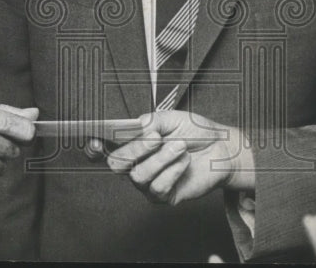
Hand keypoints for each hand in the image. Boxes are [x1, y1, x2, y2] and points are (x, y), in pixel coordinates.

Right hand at [104, 111, 253, 204]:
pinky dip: (173, 171)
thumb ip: (151, 121)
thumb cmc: (195, 132)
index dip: (94, 148)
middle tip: (157, 137)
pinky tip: (184, 162)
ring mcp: (148, 183)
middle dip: (136, 150)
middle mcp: (136, 164)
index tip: (96, 141)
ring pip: (139, 176)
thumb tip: (135, 125)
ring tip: (180, 147)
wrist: (220, 147)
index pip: (103, 150)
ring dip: (161, 158)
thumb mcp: (171, 118)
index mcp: (133, 143)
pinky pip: (158, 188)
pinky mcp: (163, 196)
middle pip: (117, 164)